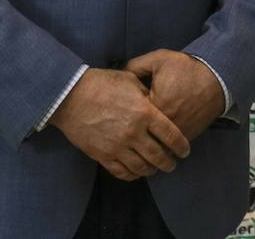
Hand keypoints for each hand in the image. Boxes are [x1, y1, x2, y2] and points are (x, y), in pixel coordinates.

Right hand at [49, 67, 187, 180]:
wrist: (70, 96)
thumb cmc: (101, 83)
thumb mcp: (130, 80)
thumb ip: (146, 94)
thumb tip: (156, 102)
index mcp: (145, 113)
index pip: (171, 135)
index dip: (181, 146)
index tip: (185, 150)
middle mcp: (134, 133)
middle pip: (159, 155)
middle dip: (169, 162)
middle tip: (173, 163)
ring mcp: (118, 146)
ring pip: (142, 167)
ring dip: (152, 170)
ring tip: (155, 169)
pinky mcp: (103, 155)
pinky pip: (122, 172)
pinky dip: (132, 175)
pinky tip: (136, 172)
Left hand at [125, 50, 224, 140]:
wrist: (217, 78)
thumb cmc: (187, 68)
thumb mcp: (159, 60)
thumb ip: (135, 66)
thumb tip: (118, 74)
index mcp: (155, 105)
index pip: (131, 119)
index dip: (122, 118)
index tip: (116, 118)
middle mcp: (166, 123)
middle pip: (142, 138)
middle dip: (131, 139)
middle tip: (120, 140)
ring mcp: (178, 132)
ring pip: (157, 149)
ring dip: (147, 150)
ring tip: (135, 149)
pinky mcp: (188, 135)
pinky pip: (171, 149)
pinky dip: (162, 149)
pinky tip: (154, 147)